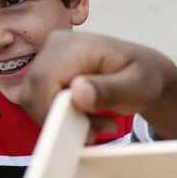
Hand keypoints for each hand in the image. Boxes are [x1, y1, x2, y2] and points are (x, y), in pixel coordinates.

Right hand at [18, 31, 176, 138]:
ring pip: (33, 99)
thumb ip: (110, 90)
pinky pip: (37, 100)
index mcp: (75, 45)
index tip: (89, 132)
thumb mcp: (137, 86)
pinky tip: (85, 118)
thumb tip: (77, 91)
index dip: (57, 113)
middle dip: (62, 120)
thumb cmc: (144, 77)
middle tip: (98, 130)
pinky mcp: (45, 70)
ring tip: (96, 124)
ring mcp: (47, 56)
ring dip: (61, 120)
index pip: (44, 82)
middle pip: (34, 92)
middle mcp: (55, 45)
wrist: (144, 73)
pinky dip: (58, 116)